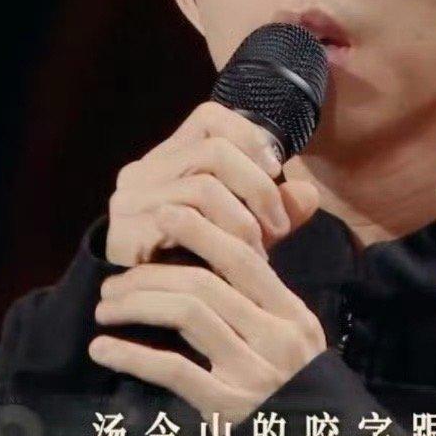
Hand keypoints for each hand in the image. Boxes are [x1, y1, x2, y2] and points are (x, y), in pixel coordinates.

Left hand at [90, 205, 327, 419]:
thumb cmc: (297, 391)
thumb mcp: (296, 341)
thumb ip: (264, 301)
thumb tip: (226, 250)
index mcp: (293, 315)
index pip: (243, 257)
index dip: (200, 230)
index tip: (162, 215)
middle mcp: (277, 338)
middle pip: (205, 282)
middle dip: (149, 273)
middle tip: (113, 281)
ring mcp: (253, 374)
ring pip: (187, 313)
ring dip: (136, 303)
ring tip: (107, 308)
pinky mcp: (229, 409)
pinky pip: (173, 369)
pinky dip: (131, 355)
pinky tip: (103, 348)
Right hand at [105, 101, 319, 265]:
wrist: (144, 317)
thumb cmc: (198, 265)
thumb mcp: (243, 232)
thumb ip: (275, 210)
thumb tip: (309, 193)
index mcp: (167, 160)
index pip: (209, 118)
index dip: (249, 136)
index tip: (277, 170)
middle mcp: (141, 173)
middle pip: (214, 151)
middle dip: (258, 188)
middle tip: (279, 226)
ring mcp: (129, 202)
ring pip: (203, 187)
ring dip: (243, 222)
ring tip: (259, 253)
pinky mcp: (125, 233)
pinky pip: (183, 223)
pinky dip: (219, 241)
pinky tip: (232, 266)